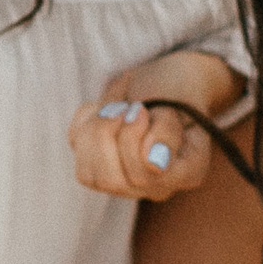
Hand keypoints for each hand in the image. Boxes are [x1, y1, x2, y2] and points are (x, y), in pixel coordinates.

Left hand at [65, 52, 239, 202]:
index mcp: (186, 173)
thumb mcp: (179, 102)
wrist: (165, 77)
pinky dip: (85, 122)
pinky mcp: (98, 165)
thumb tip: (153, 166)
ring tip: (116, 105)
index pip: (144, 177)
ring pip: (87, 173)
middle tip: (125, 106)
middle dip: (109, 134)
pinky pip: (76, 148)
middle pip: (111, 180)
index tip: (140, 109)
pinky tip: (105, 109)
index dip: (131, 141)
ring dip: (95, 129)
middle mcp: (155, 186)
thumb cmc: (177, 89)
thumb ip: (167, 134)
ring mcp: (126, 181)